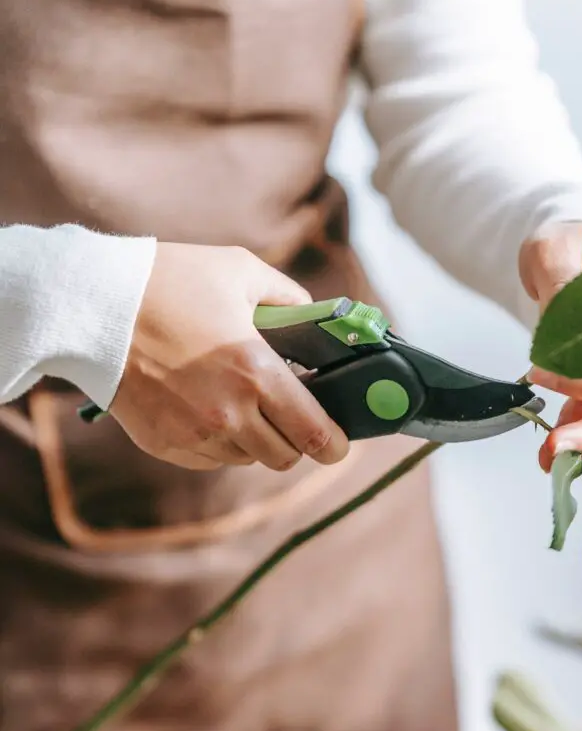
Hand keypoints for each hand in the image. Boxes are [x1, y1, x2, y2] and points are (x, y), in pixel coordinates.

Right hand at [110, 243, 348, 470]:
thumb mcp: (238, 271)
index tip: (338, 444)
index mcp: (256, 373)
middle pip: (284, 457)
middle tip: (288, 414)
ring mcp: (195, 435)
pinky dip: (217, 441)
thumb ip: (287, 296)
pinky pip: (209, 459)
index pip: (314, 433)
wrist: (92, 307)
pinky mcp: (166, 445)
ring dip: (253, 439)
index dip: (334, 445)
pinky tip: (204, 407)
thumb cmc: (168, 282)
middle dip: (294, 439)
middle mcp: (229, 414)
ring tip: (238, 401)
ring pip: (246, 459)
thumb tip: (313, 313)